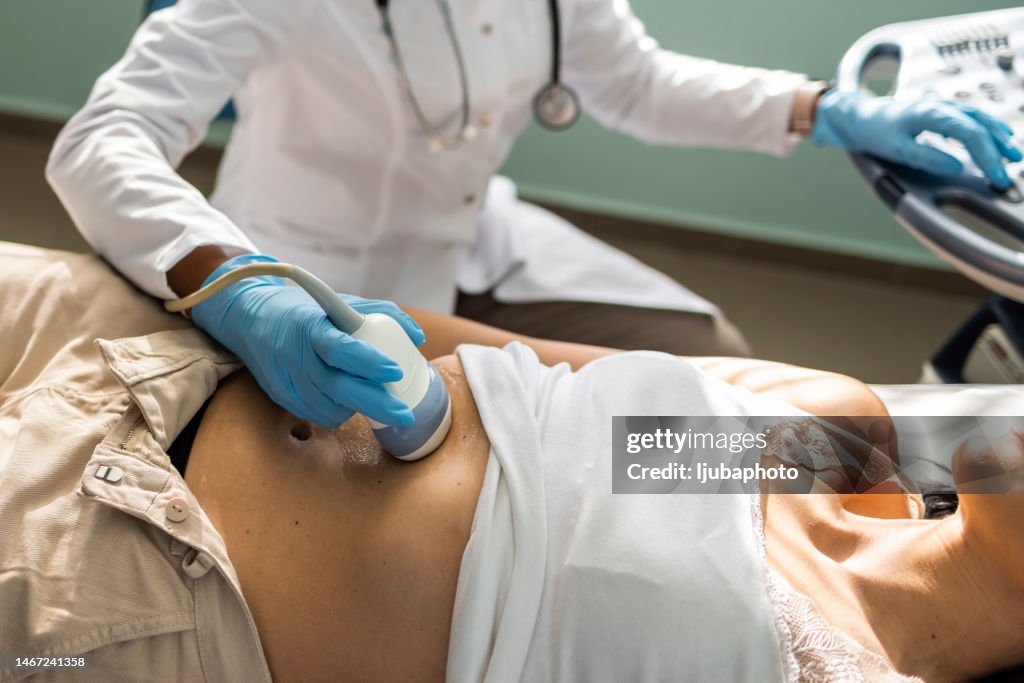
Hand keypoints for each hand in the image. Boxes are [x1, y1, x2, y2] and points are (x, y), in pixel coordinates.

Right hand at [190, 254, 425, 427]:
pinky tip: (349, 402)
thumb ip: (381, 313)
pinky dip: (339, 412)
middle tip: (405, 413)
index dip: (368, 363)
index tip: (396, 371)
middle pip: (338, 387)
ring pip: (330, 407)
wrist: (251, 319)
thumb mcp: (340, 302)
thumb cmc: (307, 311)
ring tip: (377, 400)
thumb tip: (417, 337)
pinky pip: (317, 415)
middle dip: (376, 404)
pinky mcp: (281, 397)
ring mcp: (286, 380)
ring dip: (359, 409)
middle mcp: (295, 355)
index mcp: (311, 326)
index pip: (340, 348)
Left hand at [813, 90, 1021, 188]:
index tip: (996, 175)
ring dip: (998, 135)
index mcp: (931, 113)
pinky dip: (987, 128)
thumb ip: (926, 156)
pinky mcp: (942, 111)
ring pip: (979, 118)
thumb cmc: (874, 132)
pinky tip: (997, 138)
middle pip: (980, 124)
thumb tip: (956, 166)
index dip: (986, 155)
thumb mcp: (895, 148)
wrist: (859, 116)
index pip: (969, 133)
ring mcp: (943, 106)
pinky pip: (972, 117)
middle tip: (1011, 169)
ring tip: (1013, 154)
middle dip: (999, 147)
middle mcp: (941, 105)